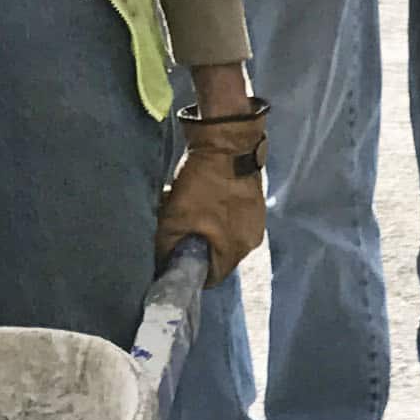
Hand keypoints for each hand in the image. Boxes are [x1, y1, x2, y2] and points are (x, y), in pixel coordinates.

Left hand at [156, 96, 268, 285]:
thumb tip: (164, 263)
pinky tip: (206, 198)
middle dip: (199, 247)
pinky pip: (234, 219)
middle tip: (181, 231)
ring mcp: (256, 222)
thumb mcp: (175, 218)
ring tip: (193, 211)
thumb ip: (167, 247)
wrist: (228, 141)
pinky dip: (219, 214)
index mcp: (234, 252)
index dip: (192, 272)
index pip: (212, 278)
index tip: (178, 261)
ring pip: (226, 237)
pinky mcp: (256, 203)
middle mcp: (250, 242)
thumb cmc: (203, 184)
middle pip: (219, 257)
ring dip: (209, 230)